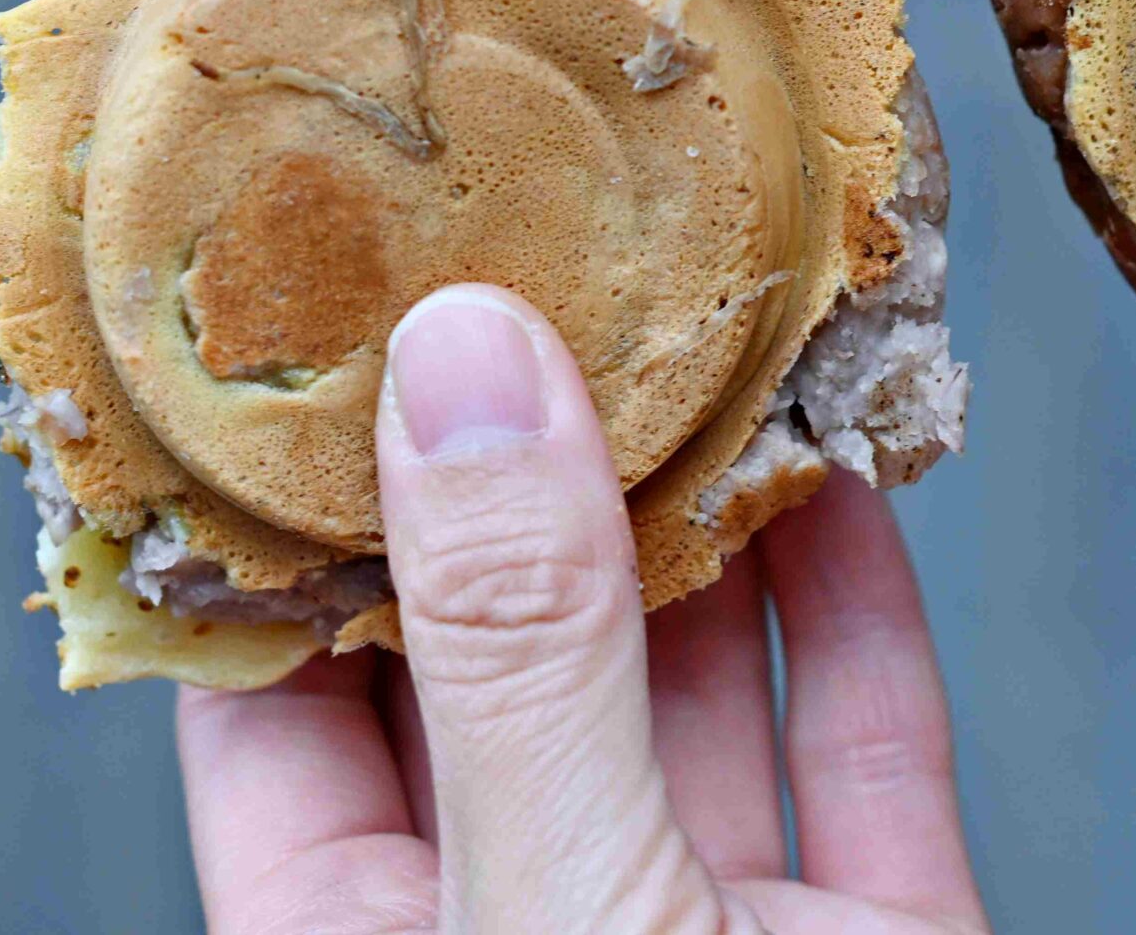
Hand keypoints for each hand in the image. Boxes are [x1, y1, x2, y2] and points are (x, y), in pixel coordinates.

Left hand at [177, 285, 986, 933]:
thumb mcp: (553, 900)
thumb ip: (520, 651)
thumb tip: (469, 368)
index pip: (276, 690)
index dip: (287, 506)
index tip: (311, 318)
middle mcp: (529, 911)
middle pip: (504, 647)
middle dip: (526, 461)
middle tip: (529, 265)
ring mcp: (710, 921)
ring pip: (691, 675)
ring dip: (707, 504)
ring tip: (693, 319)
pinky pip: (859, 737)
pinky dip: (857, 599)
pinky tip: (836, 466)